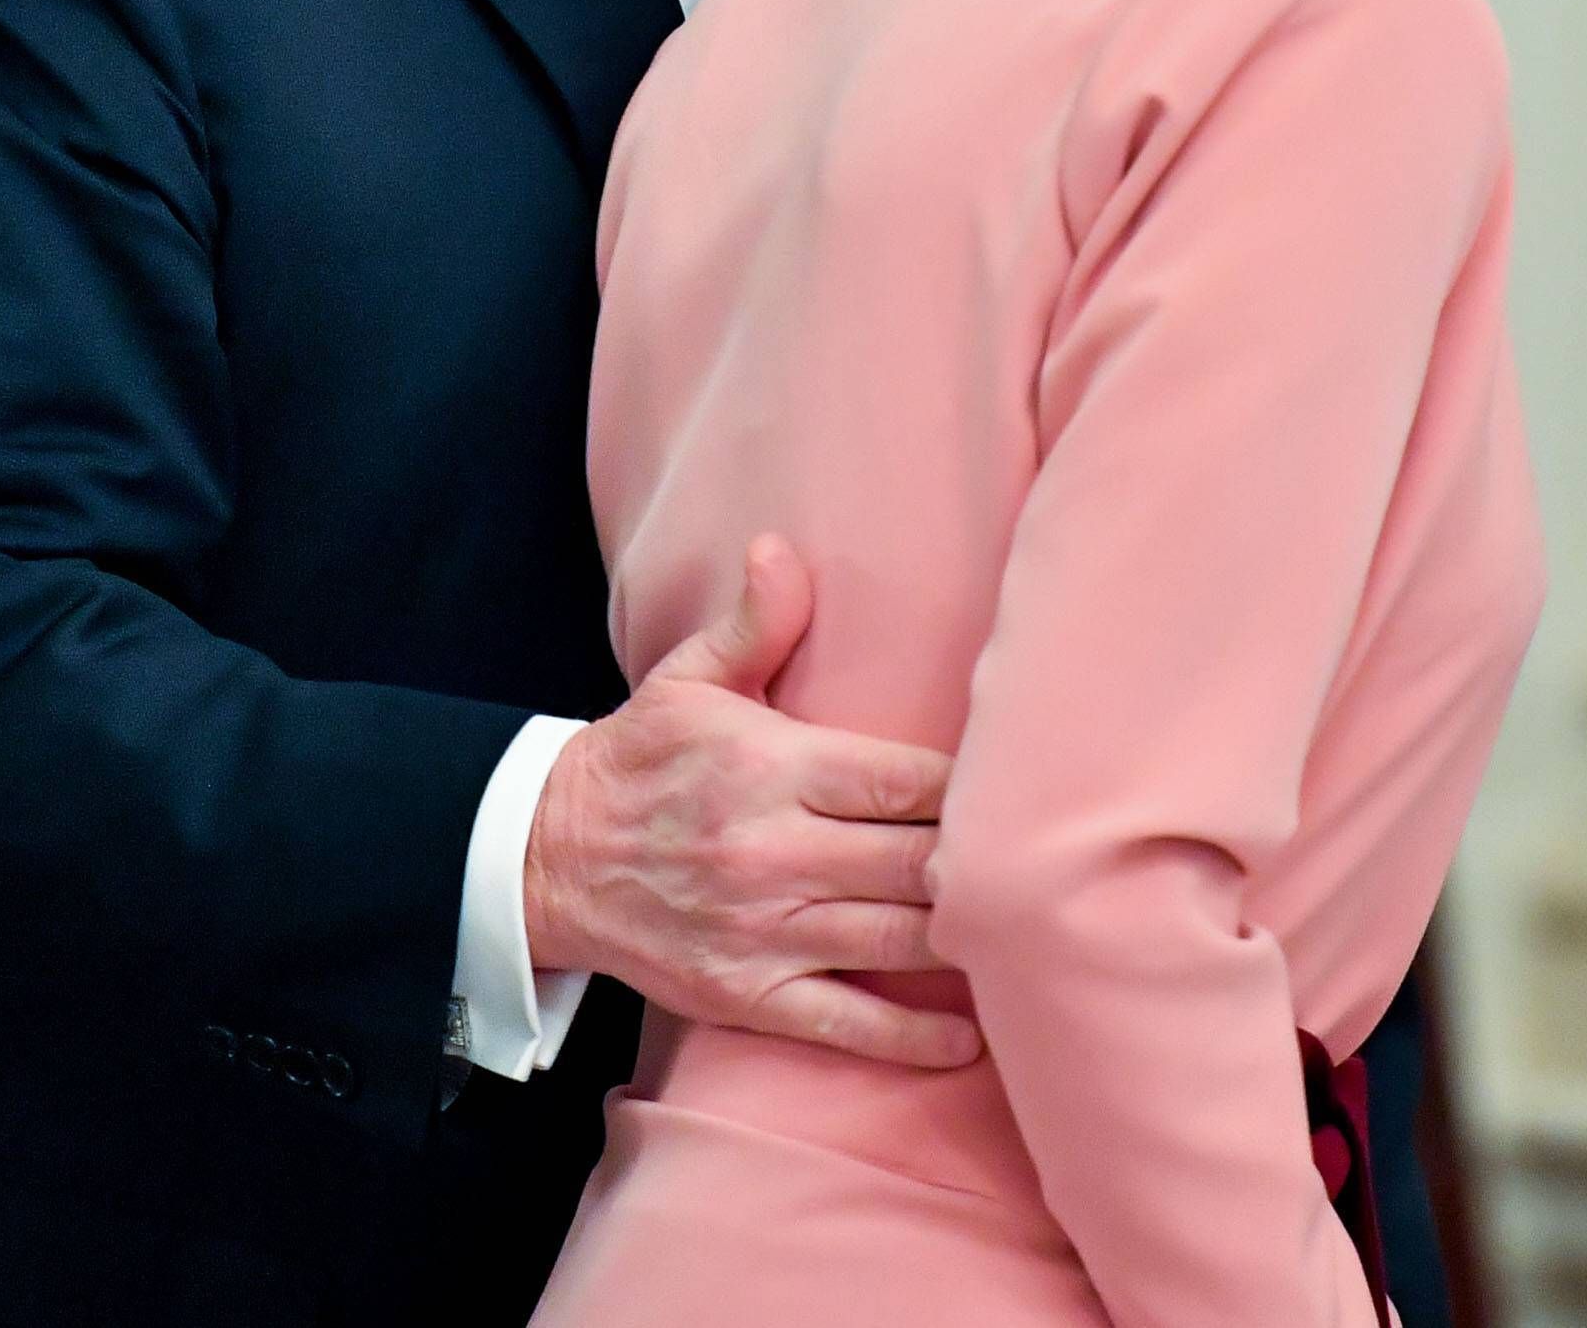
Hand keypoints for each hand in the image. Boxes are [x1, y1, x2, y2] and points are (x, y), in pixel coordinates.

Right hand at [526, 535, 979, 1069]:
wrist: (543, 859)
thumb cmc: (638, 761)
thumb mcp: (687, 680)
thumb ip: (753, 623)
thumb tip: (780, 548)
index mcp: (771, 767)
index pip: (904, 780)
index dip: (974, 787)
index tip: (1022, 785)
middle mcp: (774, 851)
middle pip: (919, 862)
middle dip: (984, 863)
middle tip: (1042, 859)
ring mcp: (764, 930)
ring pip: (898, 939)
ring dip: (968, 938)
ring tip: (1027, 930)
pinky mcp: (748, 995)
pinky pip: (849, 1024)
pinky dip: (915, 1037)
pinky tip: (971, 1033)